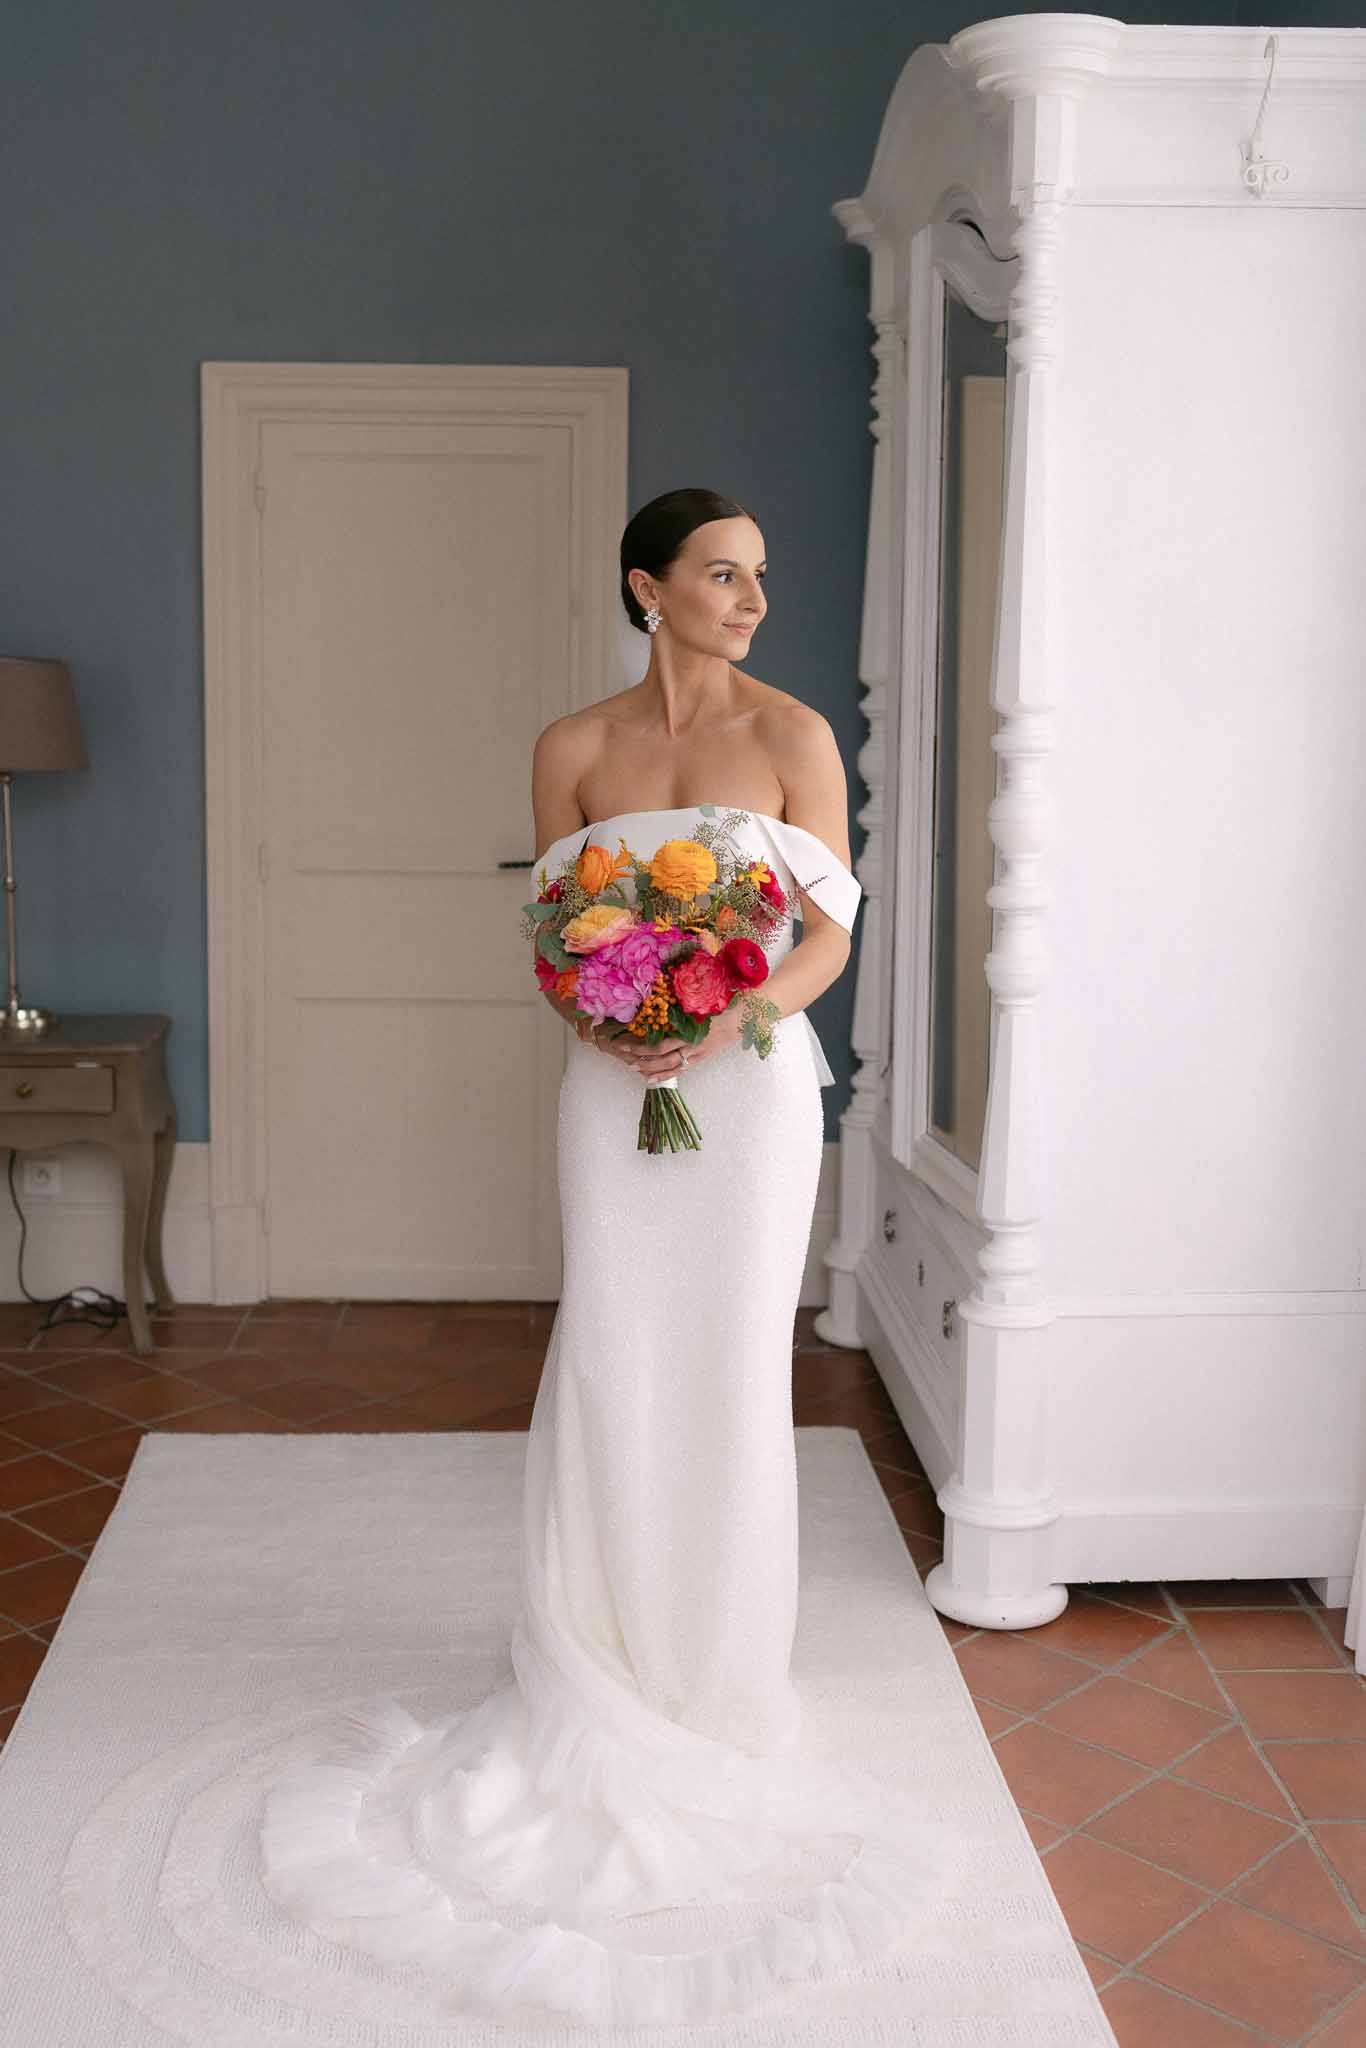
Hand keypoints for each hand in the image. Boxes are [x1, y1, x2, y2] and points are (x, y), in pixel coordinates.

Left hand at [597, 1011, 738, 1079]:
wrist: (746, 1015)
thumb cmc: (724, 1003)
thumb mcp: (701, 1000)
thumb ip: (684, 1002)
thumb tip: (661, 996)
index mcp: (692, 1031)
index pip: (662, 1044)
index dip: (643, 1046)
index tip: (626, 1040)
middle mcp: (694, 1045)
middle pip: (663, 1056)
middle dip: (641, 1056)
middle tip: (623, 1052)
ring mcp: (698, 1053)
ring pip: (671, 1066)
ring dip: (651, 1067)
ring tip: (633, 1067)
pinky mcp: (702, 1057)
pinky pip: (681, 1069)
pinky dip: (666, 1075)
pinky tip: (651, 1078)